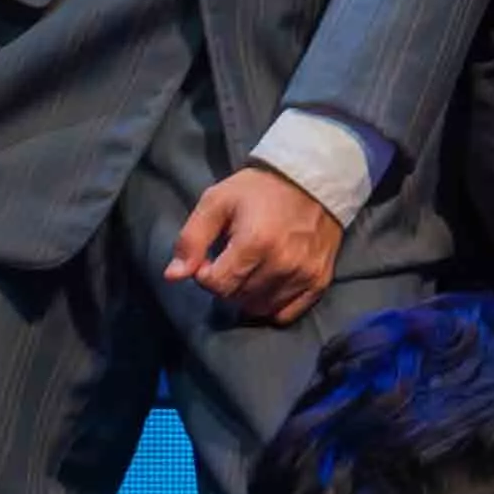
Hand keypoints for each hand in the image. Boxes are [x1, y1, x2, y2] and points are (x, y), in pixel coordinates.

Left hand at [165, 166, 345, 324]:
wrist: (314, 179)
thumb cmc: (259, 190)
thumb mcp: (216, 202)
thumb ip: (191, 239)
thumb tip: (173, 276)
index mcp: (255, 242)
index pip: (217, 285)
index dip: (206, 274)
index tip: (211, 258)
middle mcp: (283, 263)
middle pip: (237, 298)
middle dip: (226, 284)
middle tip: (231, 261)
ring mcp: (304, 274)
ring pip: (259, 308)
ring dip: (246, 296)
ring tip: (249, 271)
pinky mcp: (320, 280)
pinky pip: (286, 313)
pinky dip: (271, 305)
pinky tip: (267, 285)